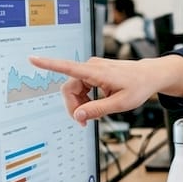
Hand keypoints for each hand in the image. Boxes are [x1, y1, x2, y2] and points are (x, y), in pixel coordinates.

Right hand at [28, 55, 182, 124]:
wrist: (149, 76)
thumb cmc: (139, 86)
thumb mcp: (121, 104)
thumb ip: (98, 110)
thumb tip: (78, 116)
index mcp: (97, 72)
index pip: (68, 68)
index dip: (49, 64)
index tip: (33, 59)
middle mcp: (92, 67)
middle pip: (69, 88)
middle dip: (74, 106)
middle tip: (85, 122)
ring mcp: (92, 69)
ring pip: (74, 89)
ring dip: (80, 104)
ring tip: (95, 113)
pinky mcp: (93, 72)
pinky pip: (81, 87)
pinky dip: (85, 98)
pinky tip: (97, 103)